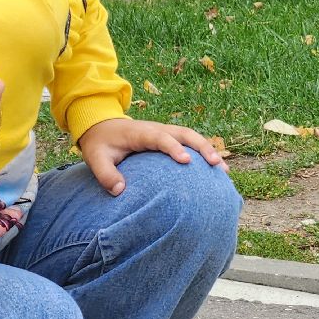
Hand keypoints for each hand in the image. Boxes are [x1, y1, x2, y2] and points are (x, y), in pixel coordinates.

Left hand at [77, 117, 228, 196]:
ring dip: (209, 151)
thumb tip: (120, 191)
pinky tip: (216, 171)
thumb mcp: (94, 158)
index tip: (185, 161)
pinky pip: (189, 143)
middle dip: (203, 148)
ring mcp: (165, 132)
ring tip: (224, 171)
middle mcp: (157, 129)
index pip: (160, 138)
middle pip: (185, 134)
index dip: (173, 148)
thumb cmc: (100, 144)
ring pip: (192, 137)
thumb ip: (105, 174)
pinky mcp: (168, 139)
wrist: (101, 126)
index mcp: (140, 133)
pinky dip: (204, 153)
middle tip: (217, 165)